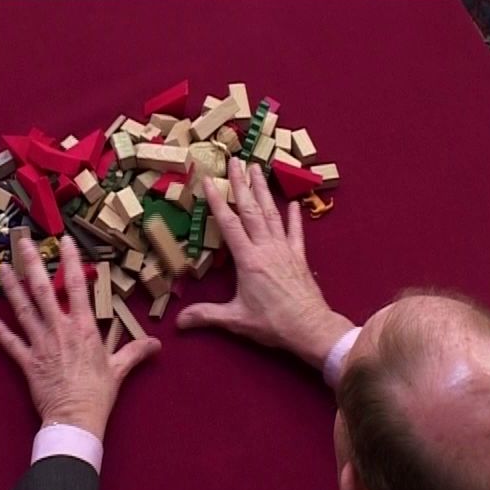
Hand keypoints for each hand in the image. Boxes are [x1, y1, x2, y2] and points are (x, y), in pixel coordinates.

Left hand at [0, 236, 160, 440]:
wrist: (76, 418)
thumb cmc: (99, 393)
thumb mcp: (120, 369)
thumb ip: (135, 351)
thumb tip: (156, 344)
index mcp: (83, 327)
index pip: (77, 286)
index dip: (71, 261)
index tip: (65, 241)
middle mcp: (60, 330)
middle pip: (43, 290)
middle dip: (32, 263)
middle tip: (23, 242)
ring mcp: (41, 344)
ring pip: (23, 309)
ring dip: (11, 288)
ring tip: (3, 268)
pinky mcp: (27, 362)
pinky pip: (10, 343)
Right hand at [177, 158, 353, 368]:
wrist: (310, 328)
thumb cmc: (273, 323)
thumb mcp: (236, 320)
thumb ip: (206, 316)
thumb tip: (179, 322)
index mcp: (248, 260)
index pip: (229, 223)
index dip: (218, 200)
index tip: (210, 179)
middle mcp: (266, 248)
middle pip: (251, 210)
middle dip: (242, 184)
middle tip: (236, 160)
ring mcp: (285, 250)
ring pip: (272, 214)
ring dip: (264, 190)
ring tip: (257, 169)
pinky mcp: (299, 258)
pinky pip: (296, 232)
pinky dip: (294, 217)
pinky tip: (293, 203)